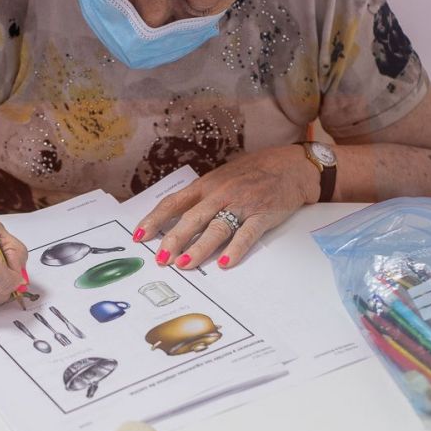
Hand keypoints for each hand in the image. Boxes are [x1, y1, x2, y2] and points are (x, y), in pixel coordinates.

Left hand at [134, 145, 319, 268]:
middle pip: (191, 218)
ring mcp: (242, 204)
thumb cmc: (252, 173)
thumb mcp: (220, 179)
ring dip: (199, 247)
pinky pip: (246, 234)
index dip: (155, 219)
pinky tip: (224, 262)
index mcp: (206, 186)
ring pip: (216, 227)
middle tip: (161, 258)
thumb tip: (175, 219)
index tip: (139, 236)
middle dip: (174, 239)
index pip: (174, 203)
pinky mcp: (263, 215)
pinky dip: (235, 249)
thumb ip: (200, 198)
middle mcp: (220, 194)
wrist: (291, 166)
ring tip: (185, 264)